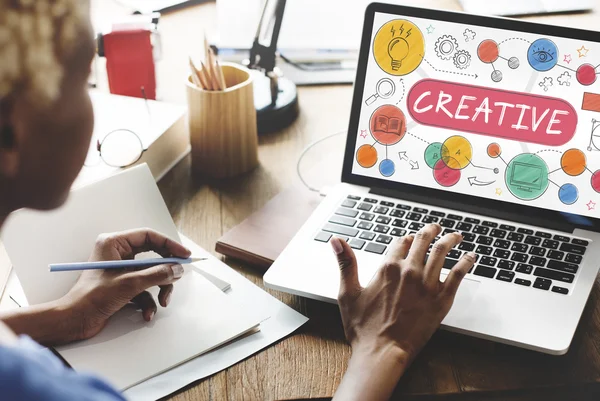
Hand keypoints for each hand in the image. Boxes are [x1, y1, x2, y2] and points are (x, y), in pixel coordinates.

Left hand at [61, 228, 190, 340]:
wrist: (74, 321)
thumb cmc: (91, 298)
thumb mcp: (129, 284)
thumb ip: (157, 274)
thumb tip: (177, 269)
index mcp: (114, 243)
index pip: (149, 236)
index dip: (169, 245)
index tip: (184, 255)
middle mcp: (118, 253)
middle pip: (153, 256)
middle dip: (165, 271)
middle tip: (177, 277)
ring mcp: (121, 270)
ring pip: (151, 274)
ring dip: (159, 289)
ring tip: (162, 302)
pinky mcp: (122, 285)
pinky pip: (144, 288)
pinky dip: (149, 301)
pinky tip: (147, 313)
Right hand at [331, 224, 475, 400]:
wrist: (382, 352)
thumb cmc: (363, 328)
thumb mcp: (348, 292)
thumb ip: (346, 263)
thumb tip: (336, 240)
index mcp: (387, 268)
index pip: (400, 242)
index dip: (405, 238)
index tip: (409, 238)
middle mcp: (409, 271)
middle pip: (423, 241)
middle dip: (430, 231)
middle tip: (436, 228)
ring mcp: (427, 284)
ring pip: (442, 252)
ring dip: (450, 240)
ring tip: (456, 236)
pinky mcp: (441, 299)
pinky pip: (458, 274)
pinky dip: (466, 262)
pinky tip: (471, 257)